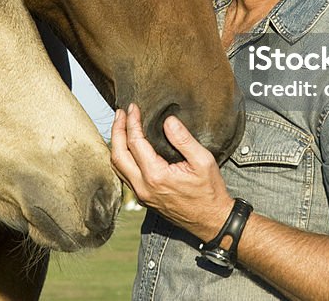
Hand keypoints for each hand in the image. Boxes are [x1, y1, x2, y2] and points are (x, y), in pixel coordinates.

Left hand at [110, 103, 233, 239]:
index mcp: (156, 176)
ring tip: (121, 126)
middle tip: (120, 113)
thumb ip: (183, 139)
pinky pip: (124, 176)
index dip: (132, 122)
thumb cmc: (210, 191)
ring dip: (116, 144)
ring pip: (117, 167)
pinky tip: (127, 147)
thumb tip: (168, 121)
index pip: (135, 143)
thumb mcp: (203, 161)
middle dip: (117, 130)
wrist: (211, 220)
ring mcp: (141, 195)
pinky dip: (121, 158)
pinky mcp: (144, 199)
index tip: (133, 108)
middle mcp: (143, 187)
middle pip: (118, 155)